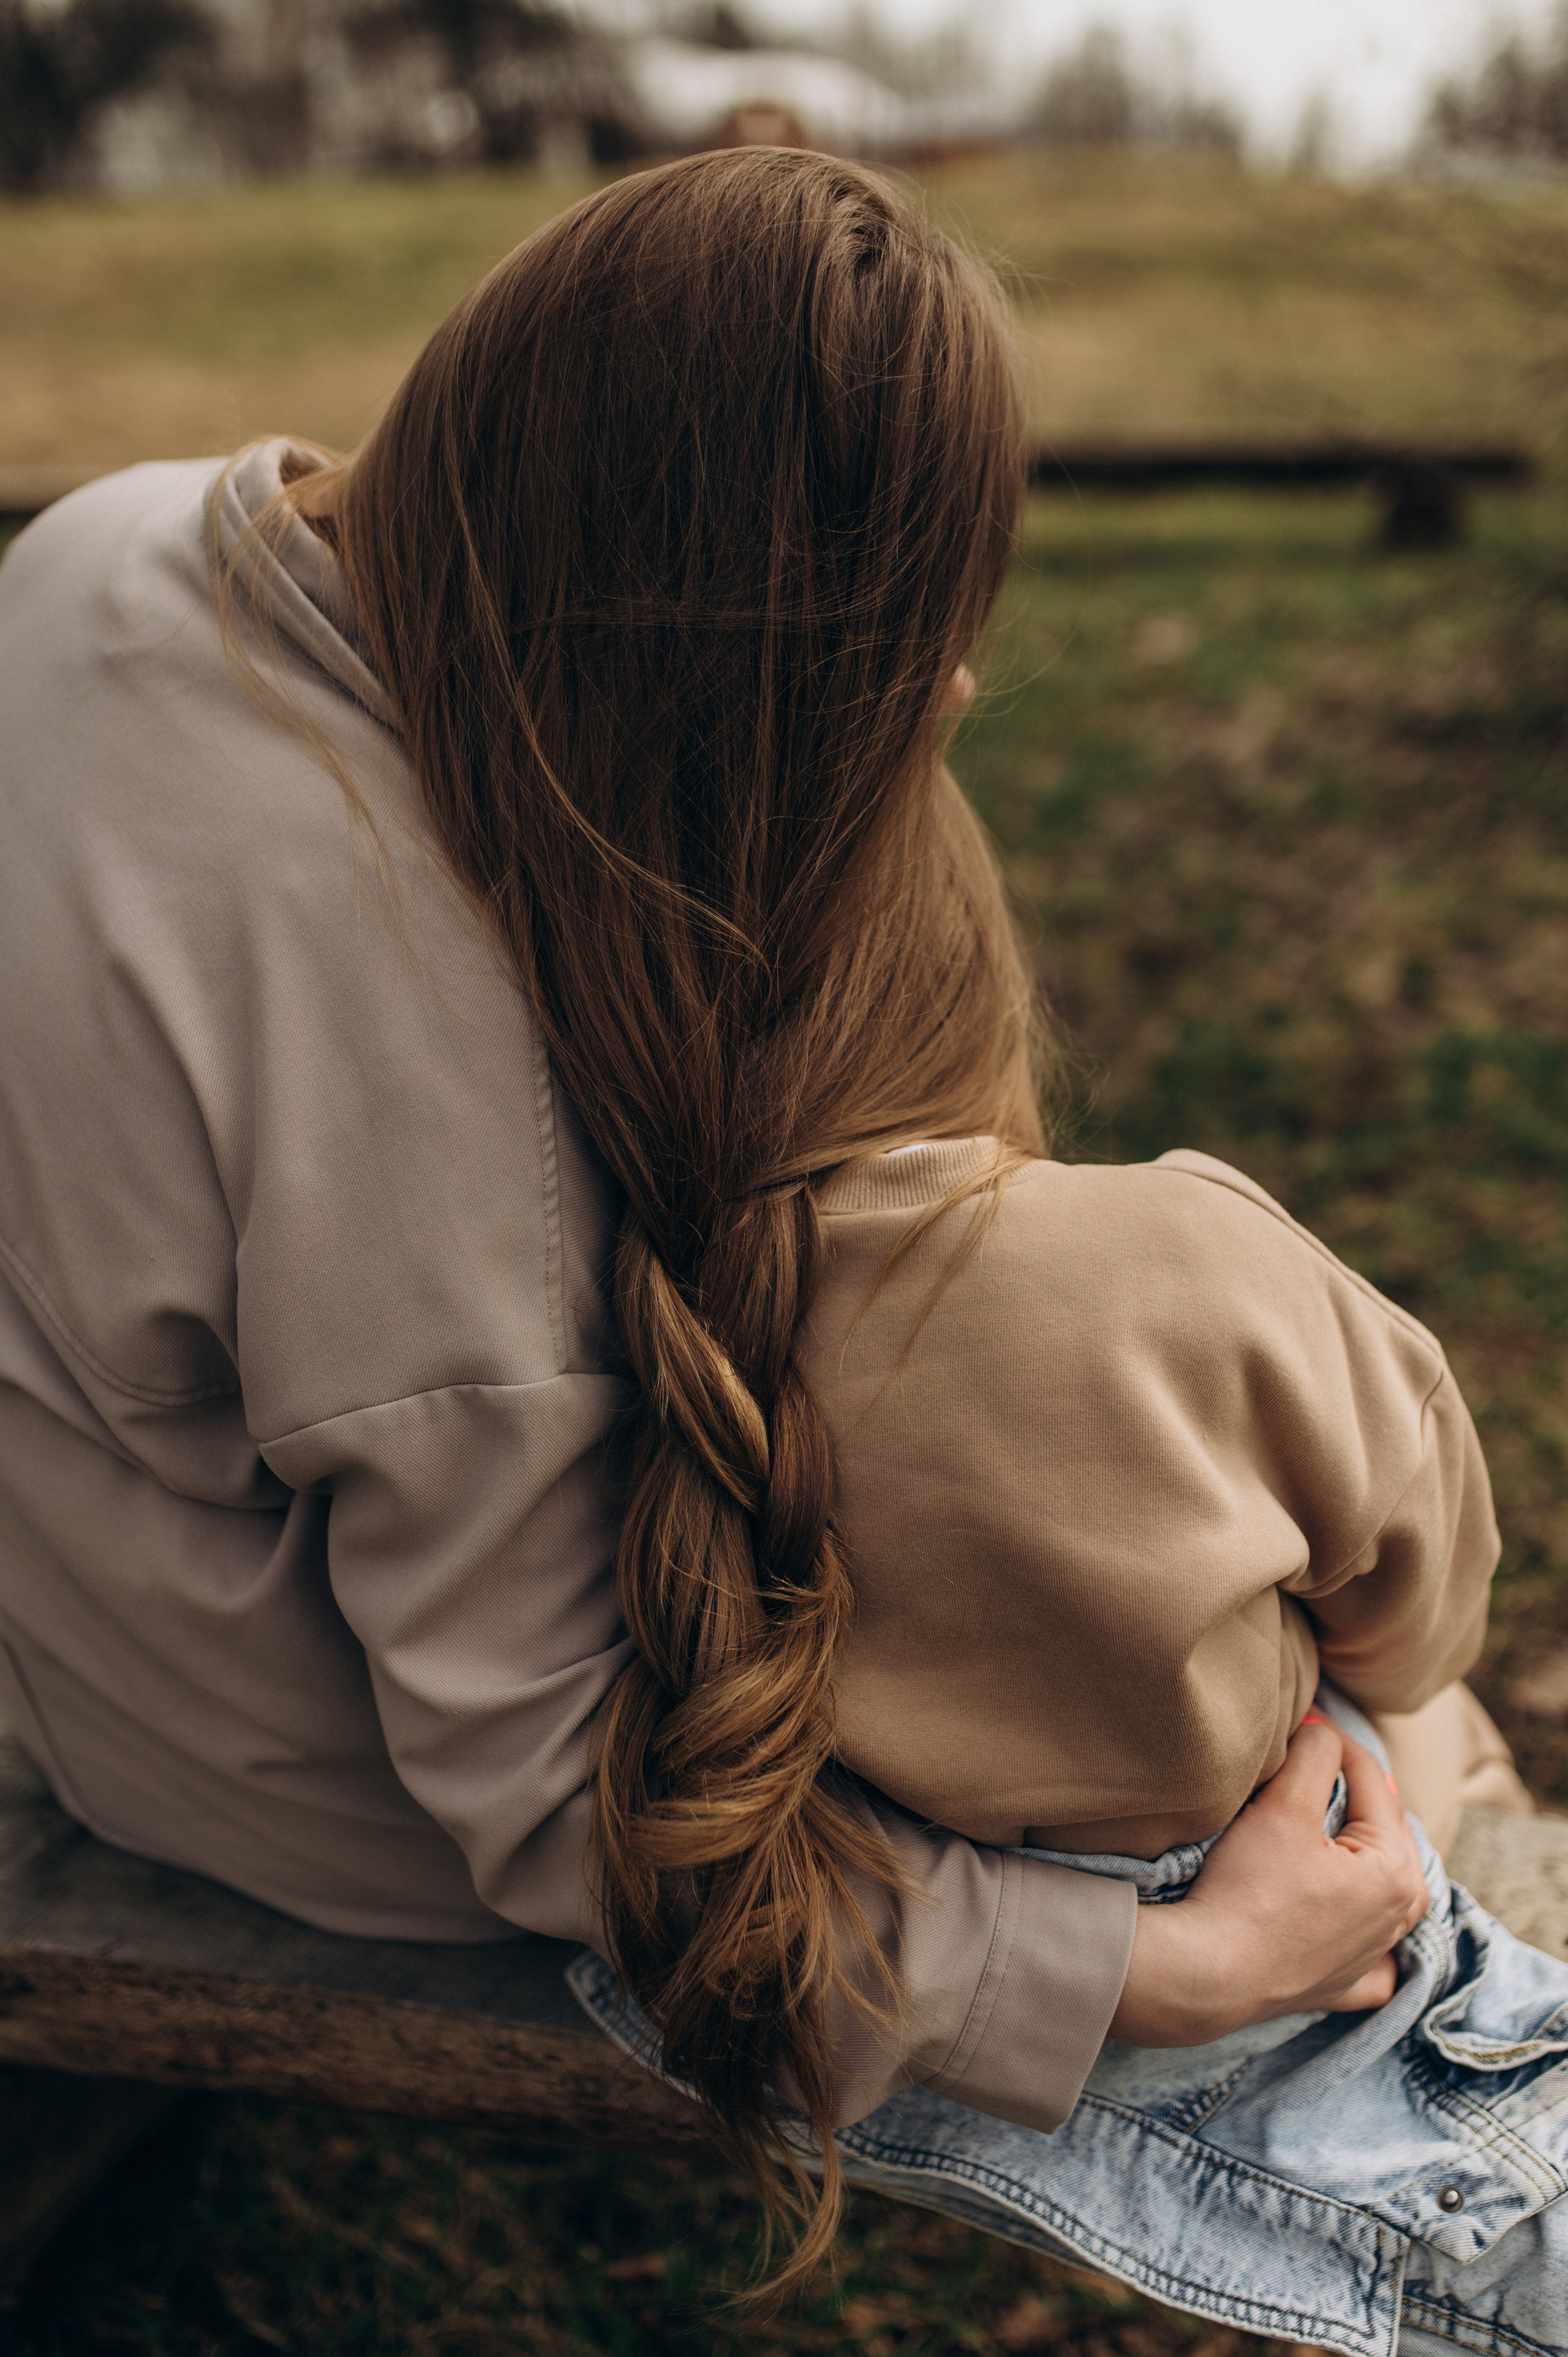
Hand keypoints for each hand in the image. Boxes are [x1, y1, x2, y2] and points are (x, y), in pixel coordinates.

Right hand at [1108, 1716, 1428, 2047]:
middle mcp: (1398, 1917)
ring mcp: (1372, 1957)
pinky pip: (1373, 1958)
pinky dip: (1369, 1937)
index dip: (1334, 1742)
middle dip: (1356, 1793)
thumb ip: (1315, 1756)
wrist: (1208, 1974)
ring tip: (1342, 1826)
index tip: (1303, 1721)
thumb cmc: (1249, 1888)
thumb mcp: (1284, 1805)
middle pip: (1386, 1832)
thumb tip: (1325, 1732)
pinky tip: (1355, 1924)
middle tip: (1316, 1761)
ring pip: (1388, 1890)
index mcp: (1396, 1871)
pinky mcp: (1342, 1987)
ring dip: (1369, 1853)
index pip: (1373, 1781)